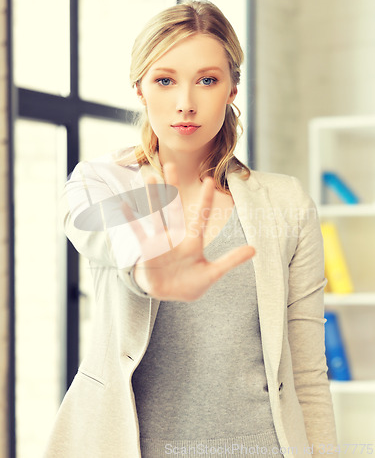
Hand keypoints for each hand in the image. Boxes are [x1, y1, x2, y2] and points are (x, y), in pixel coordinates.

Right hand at [122, 163, 254, 301]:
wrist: (168, 295)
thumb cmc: (189, 283)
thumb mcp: (211, 274)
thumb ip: (230, 261)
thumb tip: (255, 249)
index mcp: (193, 241)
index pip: (201, 216)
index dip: (205, 199)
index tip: (210, 180)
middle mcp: (176, 236)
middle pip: (174, 207)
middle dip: (173, 187)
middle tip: (171, 164)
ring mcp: (160, 241)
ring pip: (156, 214)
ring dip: (153, 196)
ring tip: (149, 177)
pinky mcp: (147, 250)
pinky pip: (138, 233)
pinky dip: (131, 220)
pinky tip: (124, 205)